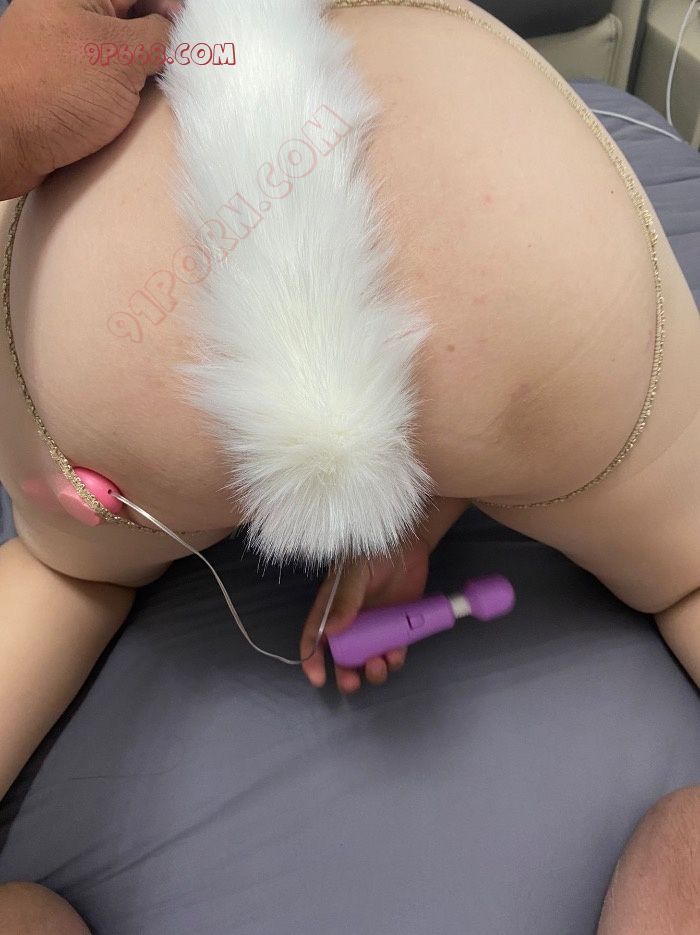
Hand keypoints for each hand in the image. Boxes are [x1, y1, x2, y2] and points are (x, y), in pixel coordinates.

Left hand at [0, 0, 180, 197]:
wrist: (3, 143)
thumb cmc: (54, 93)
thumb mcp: (121, 56)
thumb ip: (158, 37)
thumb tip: (175, 33)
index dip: (171, 10)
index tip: (191, 38)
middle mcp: (67, 15)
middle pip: (130, 19)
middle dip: (159, 42)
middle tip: (177, 69)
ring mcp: (63, 51)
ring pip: (119, 53)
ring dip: (143, 73)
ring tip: (157, 92)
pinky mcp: (61, 86)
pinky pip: (104, 81)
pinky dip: (124, 94)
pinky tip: (133, 111)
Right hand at [300, 537, 429, 692]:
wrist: (409, 543)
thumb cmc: (373, 551)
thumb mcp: (355, 572)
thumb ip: (345, 599)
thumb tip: (332, 630)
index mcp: (332, 606)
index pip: (316, 635)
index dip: (312, 658)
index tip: (318, 677)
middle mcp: (351, 622)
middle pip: (342, 656)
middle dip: (345, 673)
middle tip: (351, 682)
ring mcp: (374, 627)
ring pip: (369, 659)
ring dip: (372, 670)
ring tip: (379, 665)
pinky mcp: (397, 627)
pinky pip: (393, 652)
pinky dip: (394, 659)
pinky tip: (395, 655)